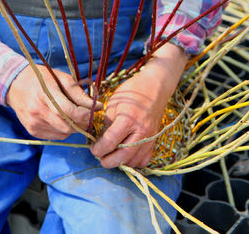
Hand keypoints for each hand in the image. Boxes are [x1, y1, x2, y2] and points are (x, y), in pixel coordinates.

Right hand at [6, 65, 99, 139]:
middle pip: (68, 125)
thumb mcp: (62, 78)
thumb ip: (79, 94)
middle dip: (83, 122)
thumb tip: (97, 107)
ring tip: (75, 114)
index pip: (68, 111)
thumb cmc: (42, 79)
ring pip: (64, 133)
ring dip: (75, 126)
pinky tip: (62, 119)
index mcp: (44, 94)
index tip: (96, 109)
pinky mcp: (33, 131)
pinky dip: (65, 130)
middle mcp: (37, 111)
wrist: (15, 84)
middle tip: (89, 114)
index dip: (85, 114)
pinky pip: (57, 136)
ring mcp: (34, 123)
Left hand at [91, 43, 187, 167]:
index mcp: (128, 120)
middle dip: (108, 161)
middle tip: (100, 156)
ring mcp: (150, 138)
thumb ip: (107, 124)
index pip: (110, 143)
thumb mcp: (113, 104)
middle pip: (122, 157)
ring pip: (134, 161)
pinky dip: (134, 161)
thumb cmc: (132, 92)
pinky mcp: (155, 140)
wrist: (155, 87)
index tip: (93, 148)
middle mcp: (141, 132)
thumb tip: (100, 141)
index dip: (98, 149)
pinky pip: (144, 160)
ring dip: (120, 162)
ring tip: (112, 154)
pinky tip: (126, 154)